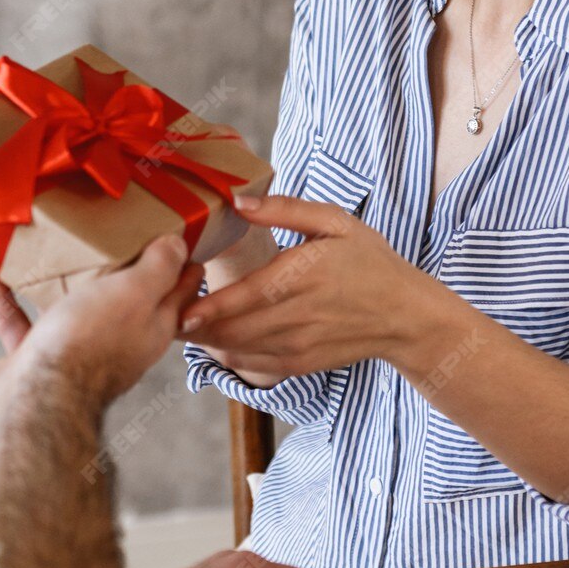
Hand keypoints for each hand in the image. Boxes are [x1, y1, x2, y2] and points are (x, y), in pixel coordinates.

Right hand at [0, 234, 202, 459]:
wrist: (36, 401)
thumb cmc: (90, 342)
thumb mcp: (135, 293)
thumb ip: (158, 269)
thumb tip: (178, 245)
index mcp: (149, 326)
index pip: (176, 290)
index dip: (181, 261)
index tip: (177, 230)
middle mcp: (115, 339)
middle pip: (120, 295)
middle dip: (115, 264)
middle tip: (106, 224)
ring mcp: (73, 349)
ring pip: (66, 305)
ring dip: (53, 276)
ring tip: (43, 242)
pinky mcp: (34, 358)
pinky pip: (17, 318)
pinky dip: (3, 295)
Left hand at [178, 192, 430, 378]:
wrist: (405, 317)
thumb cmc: (370, 262)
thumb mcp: (336, 222)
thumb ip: (285, 210)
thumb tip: (237, 201)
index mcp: (304, 275)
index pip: (247, 296)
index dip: (209, 307)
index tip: (179, 306)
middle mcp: (298, 316)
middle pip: (232, 329)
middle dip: (193, 324)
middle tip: (163, 308)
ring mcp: (298, 346)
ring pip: (236, 350)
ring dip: (204, 339)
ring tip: (181, 322)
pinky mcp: (298, 365)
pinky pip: (251, 366)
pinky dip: (227, 354)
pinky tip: (215, 338)